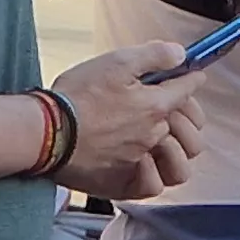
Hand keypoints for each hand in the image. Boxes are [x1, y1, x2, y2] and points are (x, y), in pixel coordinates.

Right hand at [47, 44, 206, 198]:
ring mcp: (140, 161)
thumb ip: (153, 56)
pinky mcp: (124, 182)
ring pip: (179, 163)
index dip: (192, 79)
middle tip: (175, 108)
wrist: (46, 132)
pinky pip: (153, 185)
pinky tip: (143, 161)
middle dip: (188, 116)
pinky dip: (154, 174)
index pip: (187, 90)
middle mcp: (153, 135)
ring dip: (176, 150)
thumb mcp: (115, 62)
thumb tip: (180, 54)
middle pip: (191, 131)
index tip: (192, 76)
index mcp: (155, 105)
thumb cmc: (76, 96)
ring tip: (163, 140)